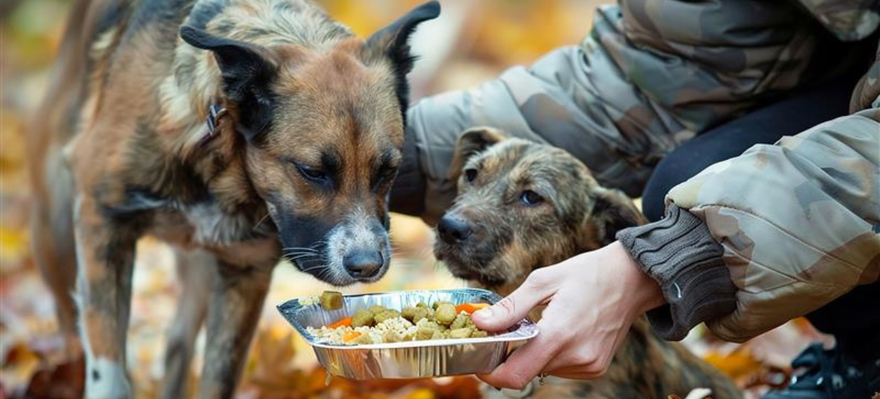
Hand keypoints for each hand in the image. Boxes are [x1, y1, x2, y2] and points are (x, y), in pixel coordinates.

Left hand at [471, 241, 664, 388]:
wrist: (632, 279)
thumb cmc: (587, 274)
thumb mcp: (543, 280)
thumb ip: (510, 307)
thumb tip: (480, 322)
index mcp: (559, 334)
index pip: (515, 375)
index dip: (490, 372)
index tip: (479, 357)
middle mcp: (575, 356)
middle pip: (526, 372)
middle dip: (510, 356)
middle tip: (508, 331)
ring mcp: (588, 365)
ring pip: (542, 370)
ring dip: (533, 353)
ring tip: (543, 324)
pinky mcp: (595, 368)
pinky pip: (560, 368)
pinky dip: (552, 354)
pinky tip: (562, 331)